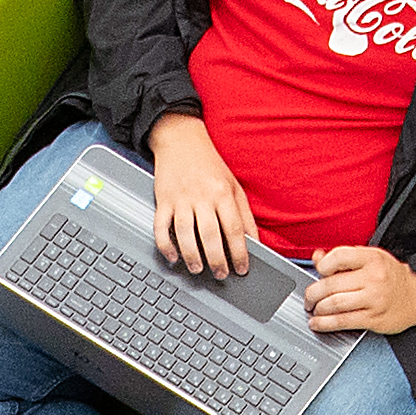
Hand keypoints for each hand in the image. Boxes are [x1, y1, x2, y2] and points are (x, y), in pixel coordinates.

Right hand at [147, 122, 257, 280]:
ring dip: (192, 256)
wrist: (181, 139)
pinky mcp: (163, 200)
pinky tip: (172, 256)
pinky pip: (161, 227)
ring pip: (185, 234)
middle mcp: (202, 197)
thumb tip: (254, 241)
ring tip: (198, 269)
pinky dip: (165, 245)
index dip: (240, 253)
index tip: (242, 269)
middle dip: (217, 260)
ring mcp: (181, 199)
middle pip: (210, 236)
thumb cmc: (209, 164)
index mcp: (223, 193)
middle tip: (221, 275)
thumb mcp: (234, 185)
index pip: (234, 229)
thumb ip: (244, 214)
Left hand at [303, 242, 415, 337]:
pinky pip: (342, 322)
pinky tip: (317, 323)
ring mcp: (374, 299)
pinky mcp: (373, 319)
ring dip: (317, 309)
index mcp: (371, 258)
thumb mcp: (370, 258)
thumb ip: (343, 257)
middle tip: (309, 298)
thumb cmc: (391, 276)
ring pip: (333, 304)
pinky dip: (325, 324)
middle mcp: (373, 277)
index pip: (337, 258)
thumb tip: (317, 257)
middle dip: (312, 294)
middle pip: (330, 285)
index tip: (319, 274)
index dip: (322, 267)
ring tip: (313, 310)